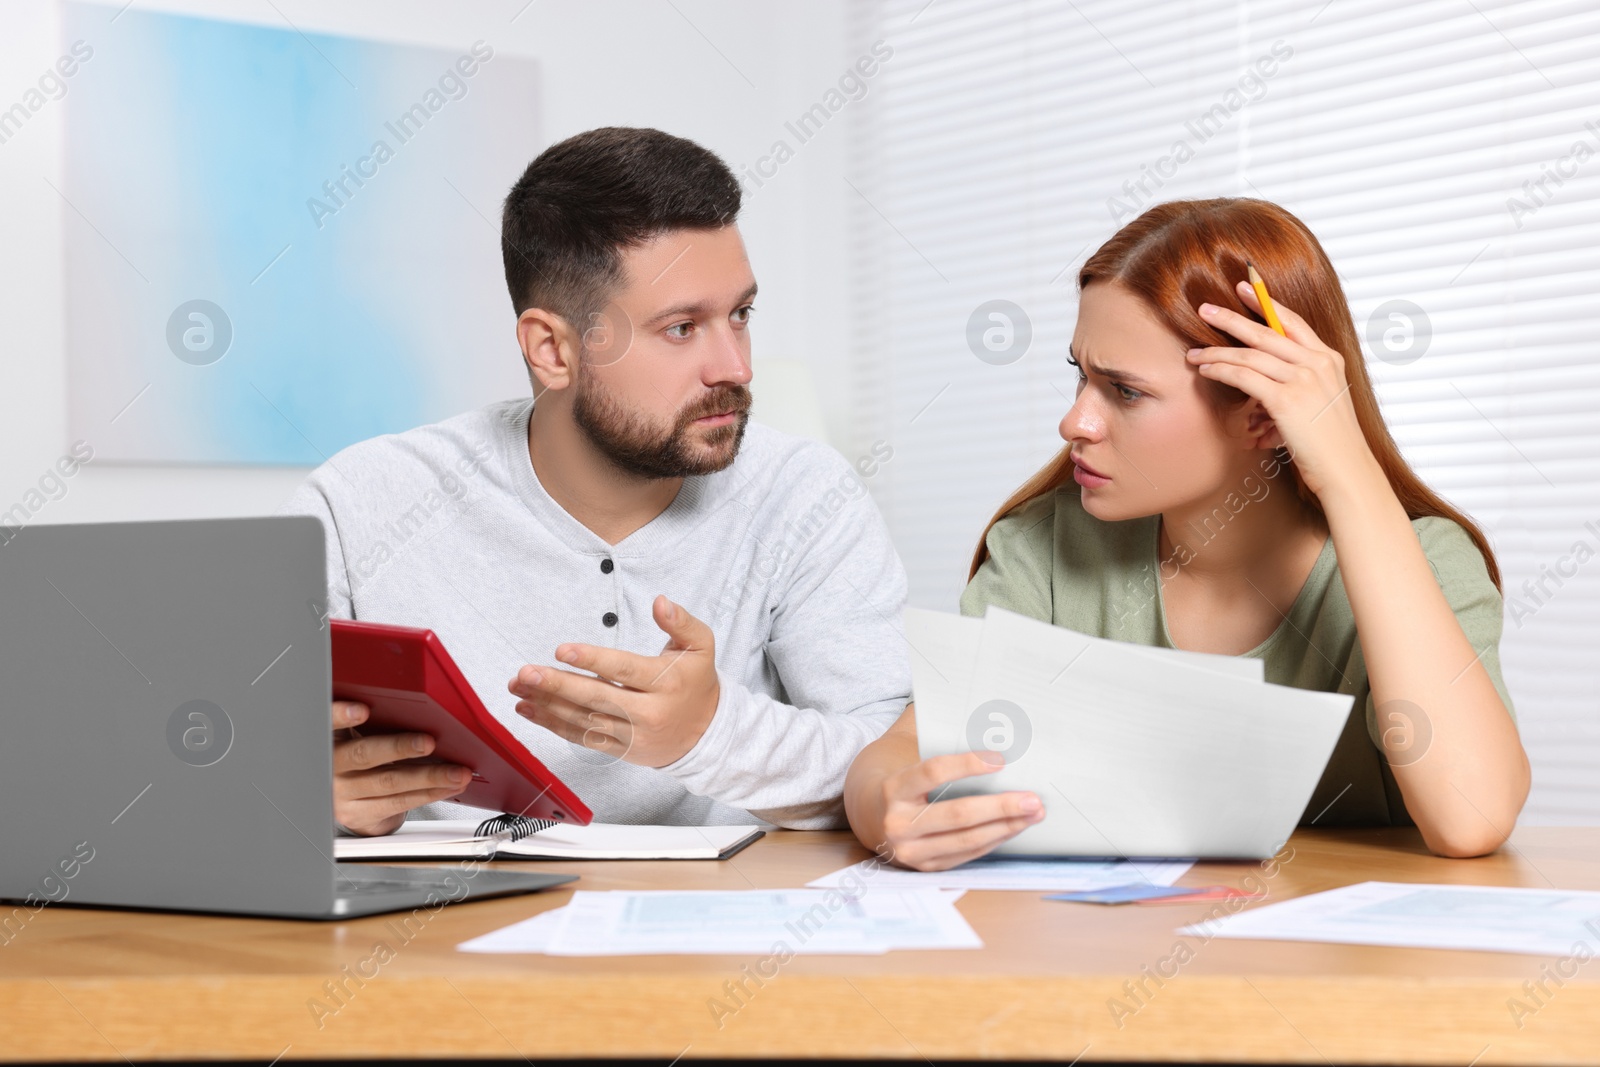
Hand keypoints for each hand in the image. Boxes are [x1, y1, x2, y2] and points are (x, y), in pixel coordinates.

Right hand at [331, 699, 470, 836]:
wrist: (348, 800)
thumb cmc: (362, 756)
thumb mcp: (357, 734)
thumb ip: (373, 722)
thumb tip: (417, 709)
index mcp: (330, 738)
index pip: (328, 722)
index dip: (341, 716)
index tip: (363, 710)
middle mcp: (331, 767)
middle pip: (364, 755)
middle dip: (400, 748)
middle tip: (428, 742)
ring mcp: (344, 794)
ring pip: (389, 783)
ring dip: (429, 777)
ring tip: (456, 772)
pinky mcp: (360, 814)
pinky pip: (399, 802)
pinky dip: (429, 794)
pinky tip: (447, 787)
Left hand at [508, 595, 719, 768]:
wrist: (706, 735)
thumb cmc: (696, 683)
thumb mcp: (701, 646)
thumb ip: (681, 622)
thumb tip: (660, 602)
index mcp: (665, 682)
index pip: (623, 670)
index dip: (592, 660)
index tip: (562, 650)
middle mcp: (647, 712)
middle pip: (597, 697)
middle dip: (557, 685)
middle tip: (526, 673)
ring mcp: (632, 734)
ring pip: (584, 719)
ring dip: (546, 704)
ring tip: (518, 688)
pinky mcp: (620, 749)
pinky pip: (583, 737)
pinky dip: (553, 725)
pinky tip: (529, 710)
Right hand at [878, 751, 1043, 870]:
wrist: (870, 816)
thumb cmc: (904, 782)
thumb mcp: (909, 760)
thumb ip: (935, 742)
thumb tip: (982, 724)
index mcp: (894, 789)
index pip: (933, 772)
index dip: (967, 765)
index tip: (1001, 760)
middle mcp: (898, 823)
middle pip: (958, 814)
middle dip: (1001, 806)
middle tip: (1032, 798)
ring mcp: (912, 851)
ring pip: (968, 840)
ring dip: (1006, 826)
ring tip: (1033, 813)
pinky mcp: (926, 867)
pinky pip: (968, 855)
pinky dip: (995, 840)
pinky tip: (1014, 827)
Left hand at [1186, 280, 1377, 500]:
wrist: (1345, 469)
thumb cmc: (1330, 443)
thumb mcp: (1320, 403)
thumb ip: (1295, 385)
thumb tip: (1259, 390)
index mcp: (1328, 359)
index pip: (1293, 321)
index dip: (1266, 303)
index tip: (1245, 288)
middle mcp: (1318, 363)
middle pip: (1266, 332)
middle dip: (1231, 318)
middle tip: (1205, 309)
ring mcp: (1303, 380)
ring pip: (1250, 355)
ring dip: (1217, 353)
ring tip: (1195, 353)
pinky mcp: (1287, 400)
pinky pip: (1244, 377)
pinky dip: (1222, 371)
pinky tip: (1207, 371)